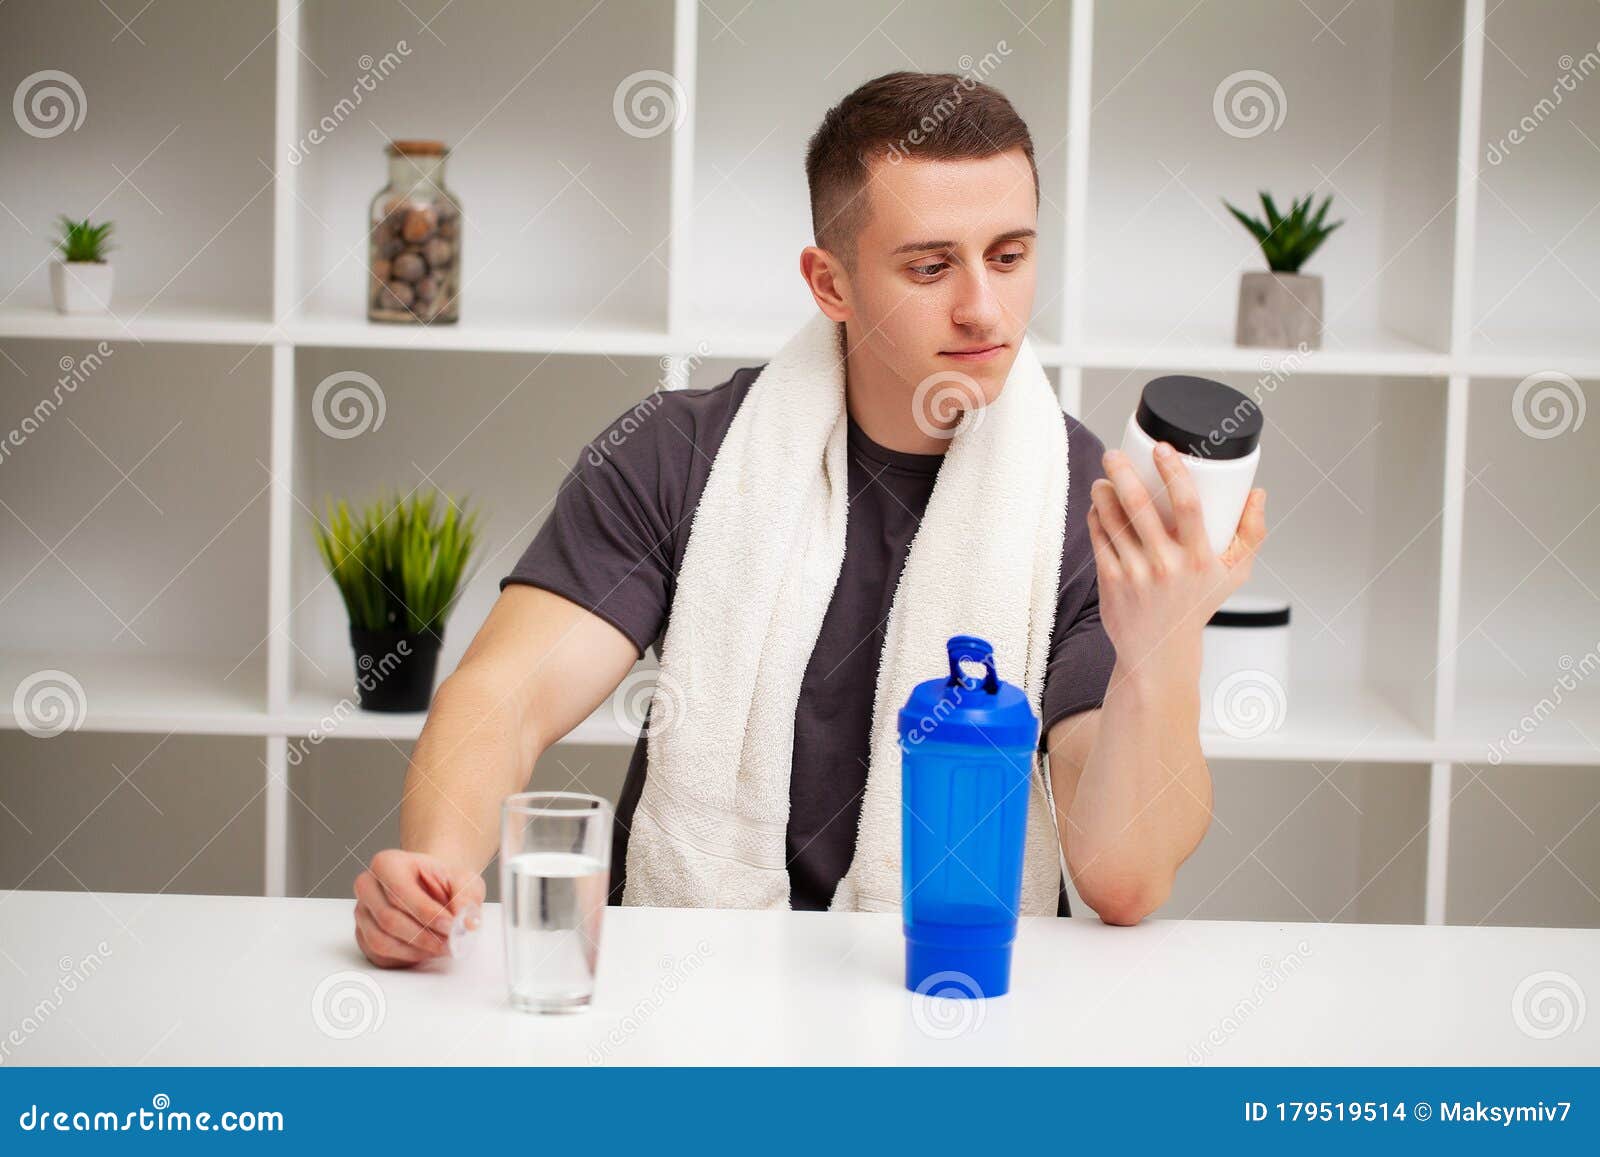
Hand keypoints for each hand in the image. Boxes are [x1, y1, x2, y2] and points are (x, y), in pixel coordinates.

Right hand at [353, 849, 484, 968]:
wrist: (431, 887)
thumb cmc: (442, 882)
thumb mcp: (463, 880)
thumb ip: (467, 898)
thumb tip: (467, 923)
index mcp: (387, 863)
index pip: (400, 892)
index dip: (427, 913)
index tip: (451, 925)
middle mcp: (368, 886)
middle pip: (389, 919)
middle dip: (423, 937)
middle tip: (449, 943)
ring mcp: (362, 912)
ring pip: (381, 941)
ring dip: (415, 951)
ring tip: (441, 947)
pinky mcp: (363, 936)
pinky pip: (379, 955)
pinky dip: (406, 958)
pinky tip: (426, 950)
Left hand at [1087, 444, 1267, 677]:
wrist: (1159, 650)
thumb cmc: (1196, 604)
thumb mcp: (1234, 573)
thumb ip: (1252, 533)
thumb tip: (1257, 492)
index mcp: (1199, 558)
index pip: (1188, 505)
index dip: (1174, 471)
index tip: (1162, 448)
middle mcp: (1166, 565)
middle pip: (1140, 506)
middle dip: (1122, 473)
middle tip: (1114, 454)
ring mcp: (1135, 573)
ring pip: (1113, 520)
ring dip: (1104, 493)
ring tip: (1104, 479)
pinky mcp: (1111, 581)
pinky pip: (1099, 538)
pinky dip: (1096, 517)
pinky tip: (1098, 505)